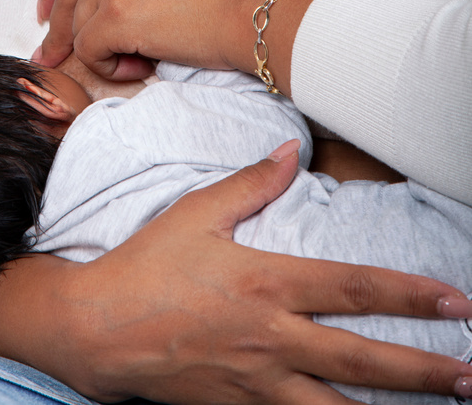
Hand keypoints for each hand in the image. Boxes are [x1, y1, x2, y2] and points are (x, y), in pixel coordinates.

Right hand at [0, 148, 471, 402]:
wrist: (99, 330)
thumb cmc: (148, 265)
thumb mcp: (197, 213)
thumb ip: (250, 184)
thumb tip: (290, 152)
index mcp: (267, 283)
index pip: (354, 288)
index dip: (409, 294)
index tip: (455, 301)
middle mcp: (272, 338)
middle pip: (363, 359)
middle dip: (424, 370)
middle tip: (470, 376)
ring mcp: (259, 381)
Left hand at [35, 0, 312, 88]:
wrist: (264, 6)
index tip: (47, 6)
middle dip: (56, 25)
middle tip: (50, 53)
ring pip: (78, 22)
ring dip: (99, 50)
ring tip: (134, 62)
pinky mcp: (114, 14)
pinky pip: (90, 49)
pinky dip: (107, 67)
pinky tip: (139, 68)